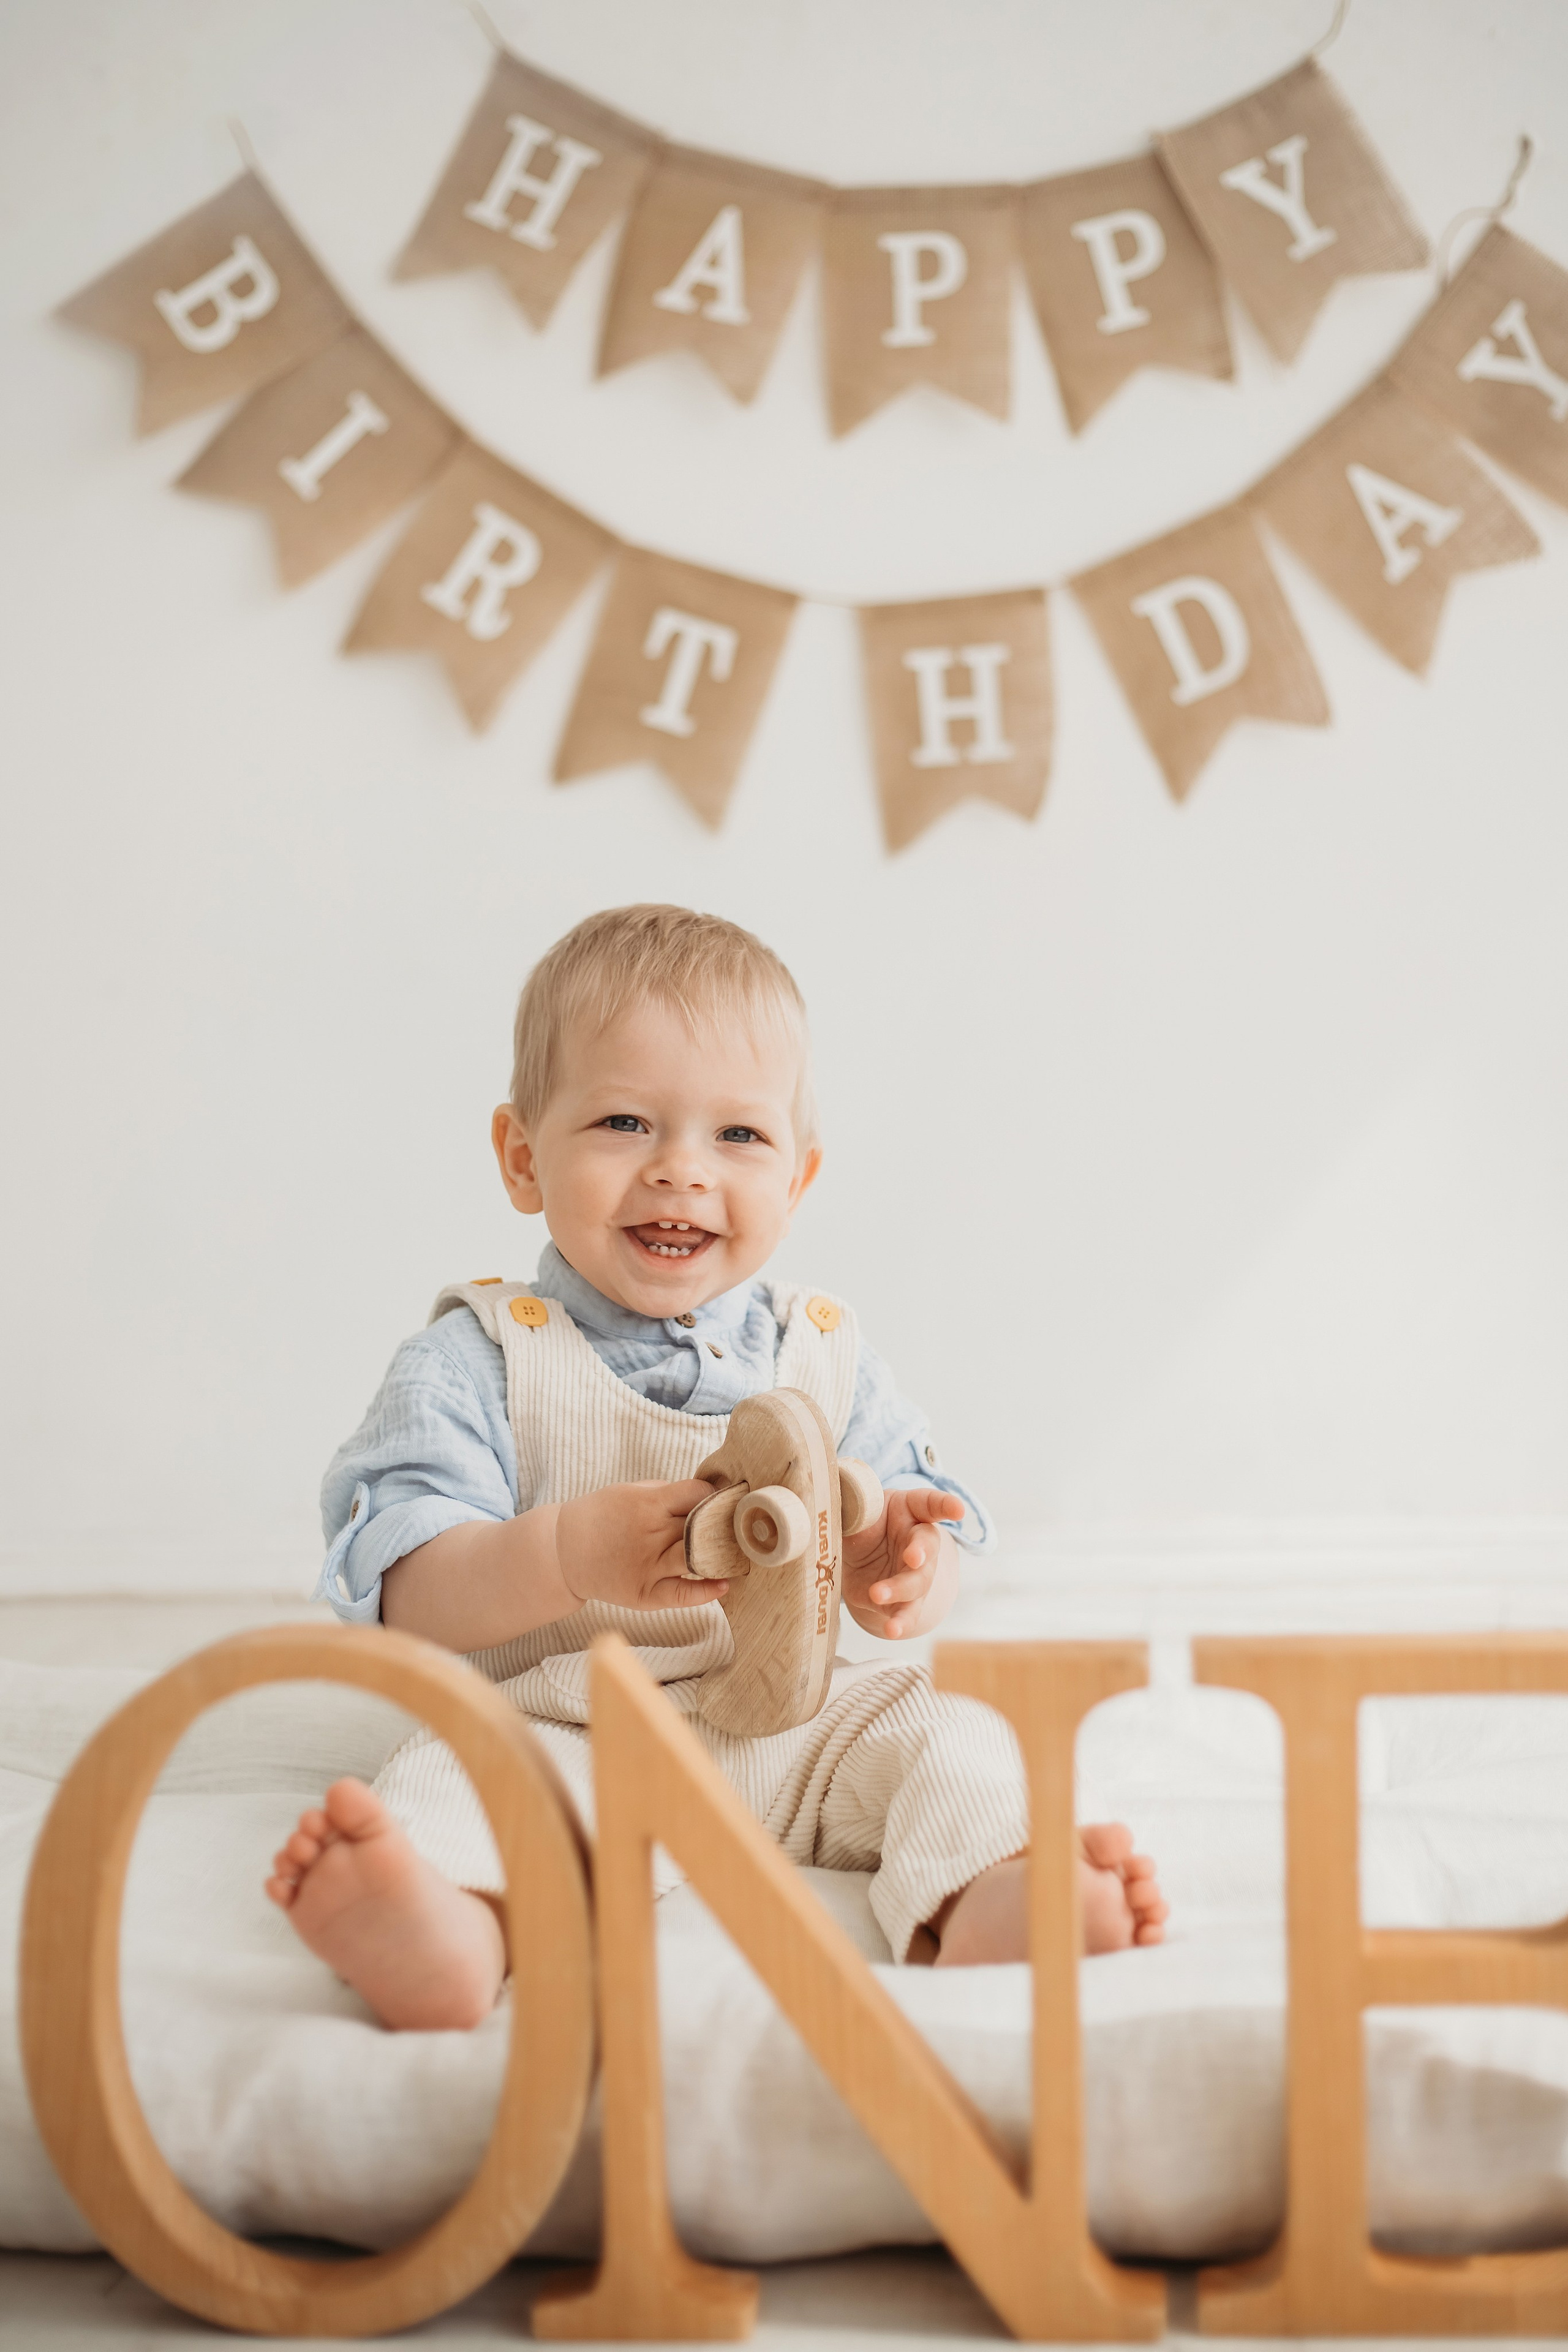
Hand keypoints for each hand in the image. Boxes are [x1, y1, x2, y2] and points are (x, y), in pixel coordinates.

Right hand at [555, 1480, 724, 1612]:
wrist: (563, 1550)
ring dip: (720, 1554)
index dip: (713, 1495)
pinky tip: (724, 1585)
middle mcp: (650, 1535)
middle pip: (702, 1527)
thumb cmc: (601, 1516)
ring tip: (736, 1551)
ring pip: (697, 1559)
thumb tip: (707, 1495)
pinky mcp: (643, 1594)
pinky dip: (705, 1592)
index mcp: (647, 1504)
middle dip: (722, 1524)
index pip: (697, 1495)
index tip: (720, 1499)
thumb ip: (667, 1494)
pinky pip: (680, 1595)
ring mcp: (647, 1567)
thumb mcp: (630, 1491)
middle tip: (738, 1524)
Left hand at [843, 1486, 962, 1640]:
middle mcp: (919, 1542)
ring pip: (918, 1583)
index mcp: (909, 1510)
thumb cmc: (863, 1525)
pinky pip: (906, 1613)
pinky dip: (900, 1623)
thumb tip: (841, 1500)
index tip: (958, 1510)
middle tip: (913, 1557)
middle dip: (921, 1552)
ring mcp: (915, 1574)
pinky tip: (892, 1630)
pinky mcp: (902, 1601)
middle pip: (927, 1546)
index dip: (946, 1505)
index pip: (931, 1503)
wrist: (854, 1560)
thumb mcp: (856, 1512)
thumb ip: (854, 1508)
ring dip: (900, 1589)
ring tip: (878, 1594)